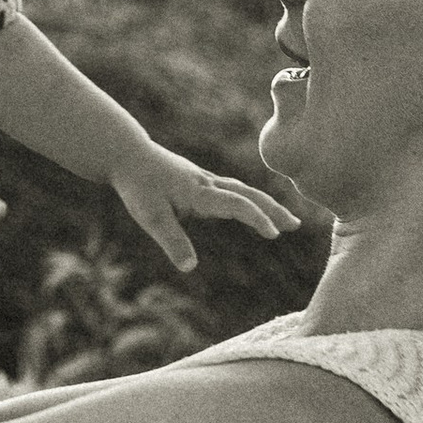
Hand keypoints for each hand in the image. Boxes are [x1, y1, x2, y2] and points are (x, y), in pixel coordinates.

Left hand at [108, 139, 305, 272]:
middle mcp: (208, 183)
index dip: (257, 218)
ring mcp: (205, 180)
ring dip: (265, 204)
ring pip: (243, 191)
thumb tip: (191, 268)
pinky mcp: (200, 180)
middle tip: (296, 225)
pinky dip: (249, 200)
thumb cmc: (137, 185)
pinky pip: (232, 190)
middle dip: (273, 210)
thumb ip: (172, 241)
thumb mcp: (151, 216)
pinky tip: (249, 210)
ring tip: (283, 220)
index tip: (274, 234)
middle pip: (248, 194)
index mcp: (200, 192)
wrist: (127, 154)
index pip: (236, 204)